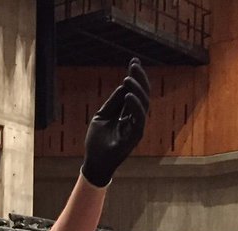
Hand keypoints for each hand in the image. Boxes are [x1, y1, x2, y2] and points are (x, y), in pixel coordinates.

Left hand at [82, 58, 149, 187]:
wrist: (94, 162)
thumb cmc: (97, 141)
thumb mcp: (102, 116)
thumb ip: (113, 103)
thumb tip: (123, 86)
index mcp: (128, 113)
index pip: (135, 92)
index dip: (136, 77)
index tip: (134, 61)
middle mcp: (135, 118)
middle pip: (143, 94)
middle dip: (139, 78)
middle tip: (134, 64)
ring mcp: (136, 127)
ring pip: (143, 104)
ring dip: (136, 89)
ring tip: (128, 78)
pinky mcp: (135, 136)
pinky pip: (139, 118)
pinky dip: (134, 105)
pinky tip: (128, 95)